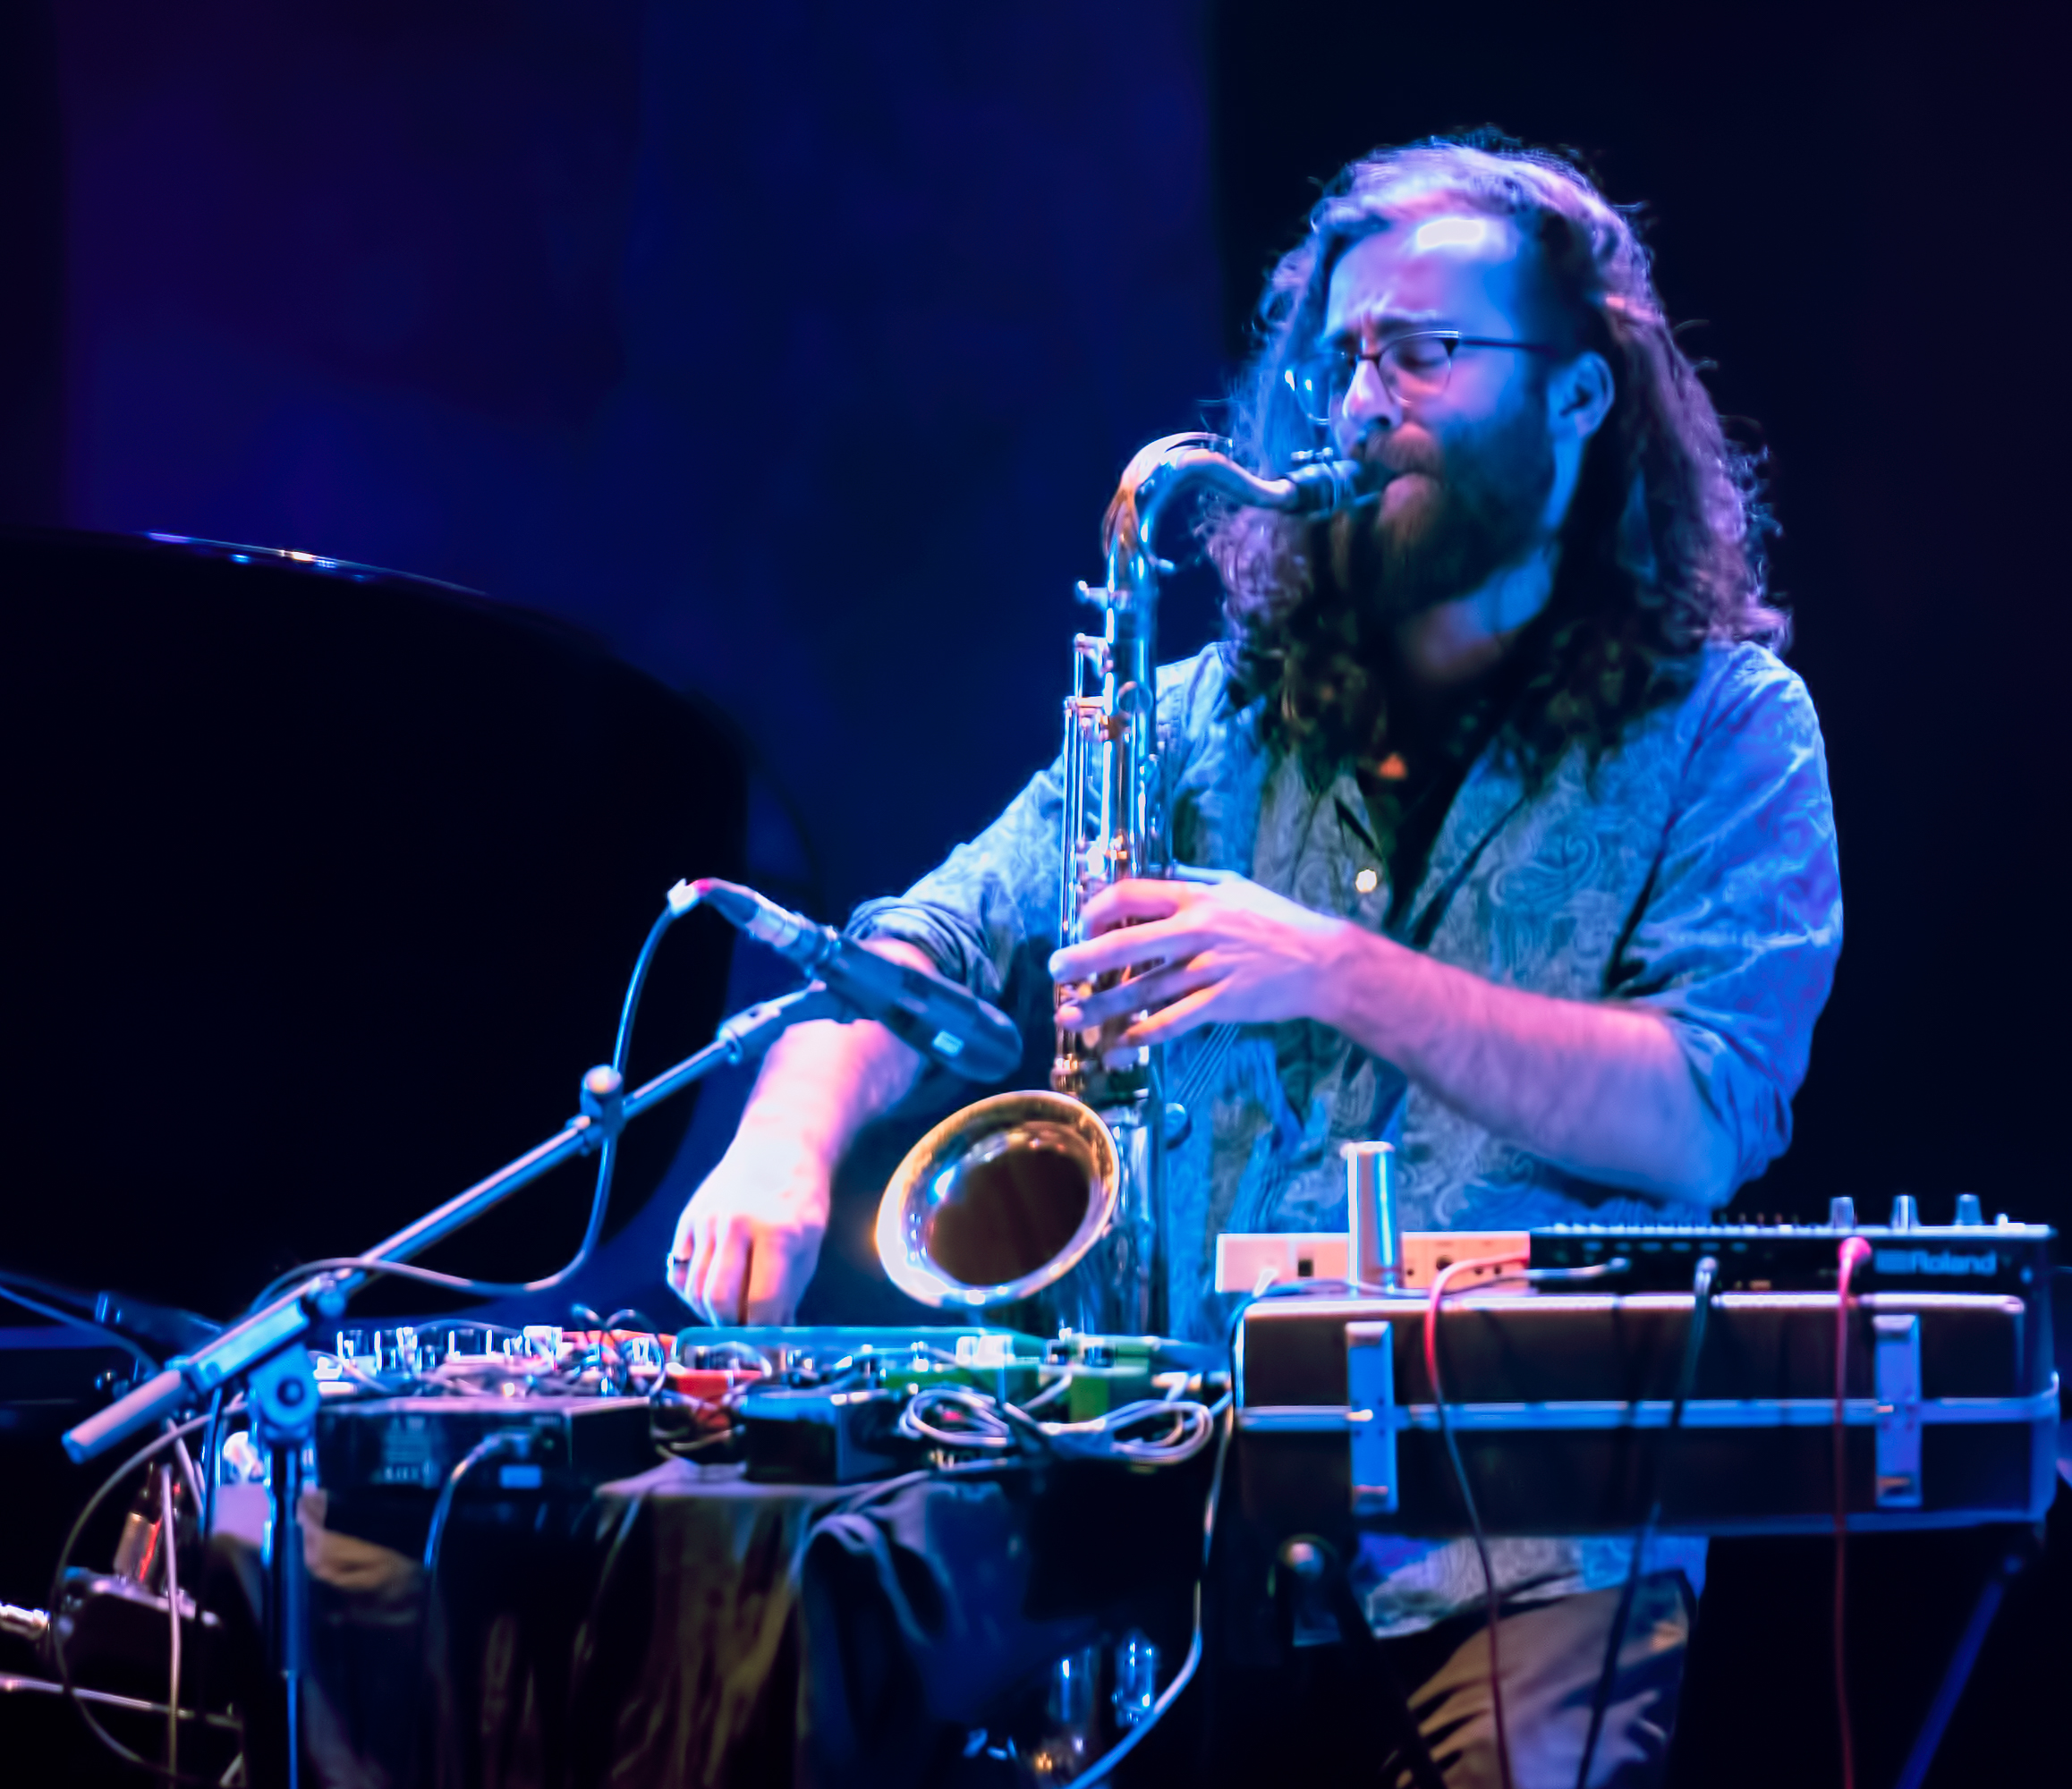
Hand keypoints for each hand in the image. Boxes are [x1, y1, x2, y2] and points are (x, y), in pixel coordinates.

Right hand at [665, 1128, 831, 1325]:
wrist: (776, 1148)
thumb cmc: (799, 1199)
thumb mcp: (808, 1246)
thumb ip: (787, 1294)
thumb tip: (771, 1342)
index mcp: (777, 1232)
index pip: (761, 1302)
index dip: (764, 1334)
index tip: (768, 1350)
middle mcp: (734, 1225)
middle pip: (717, 1300)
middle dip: (731, 1327)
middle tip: (746, 1331)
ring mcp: (705, 1221)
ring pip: (693, 1290)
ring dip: (711, 1312)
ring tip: (733, 1308)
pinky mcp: (687, 1221)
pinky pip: (679, 1272)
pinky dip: (692, 1291)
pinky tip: (714, 1286)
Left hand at [1049, 873, 1357, 1045]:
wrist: (1322, 961)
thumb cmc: (1277, 920)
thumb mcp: (1234, 887)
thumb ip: (1191, 884)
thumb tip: (1154, 881)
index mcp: (1195, 898)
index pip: (1129, 896)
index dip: (1096, 910)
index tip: (1081, 925)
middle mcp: (1195, 931)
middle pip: (1123, 946)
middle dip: (1081, 960)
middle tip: (1055, 972)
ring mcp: (1207, 970)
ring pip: (1142, 991)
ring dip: (1101, 1007)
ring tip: (1070, 1017)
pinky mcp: (1221, 1003)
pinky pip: (1173, 1022)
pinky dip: (1143, 1036)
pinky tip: (1119, 1046)